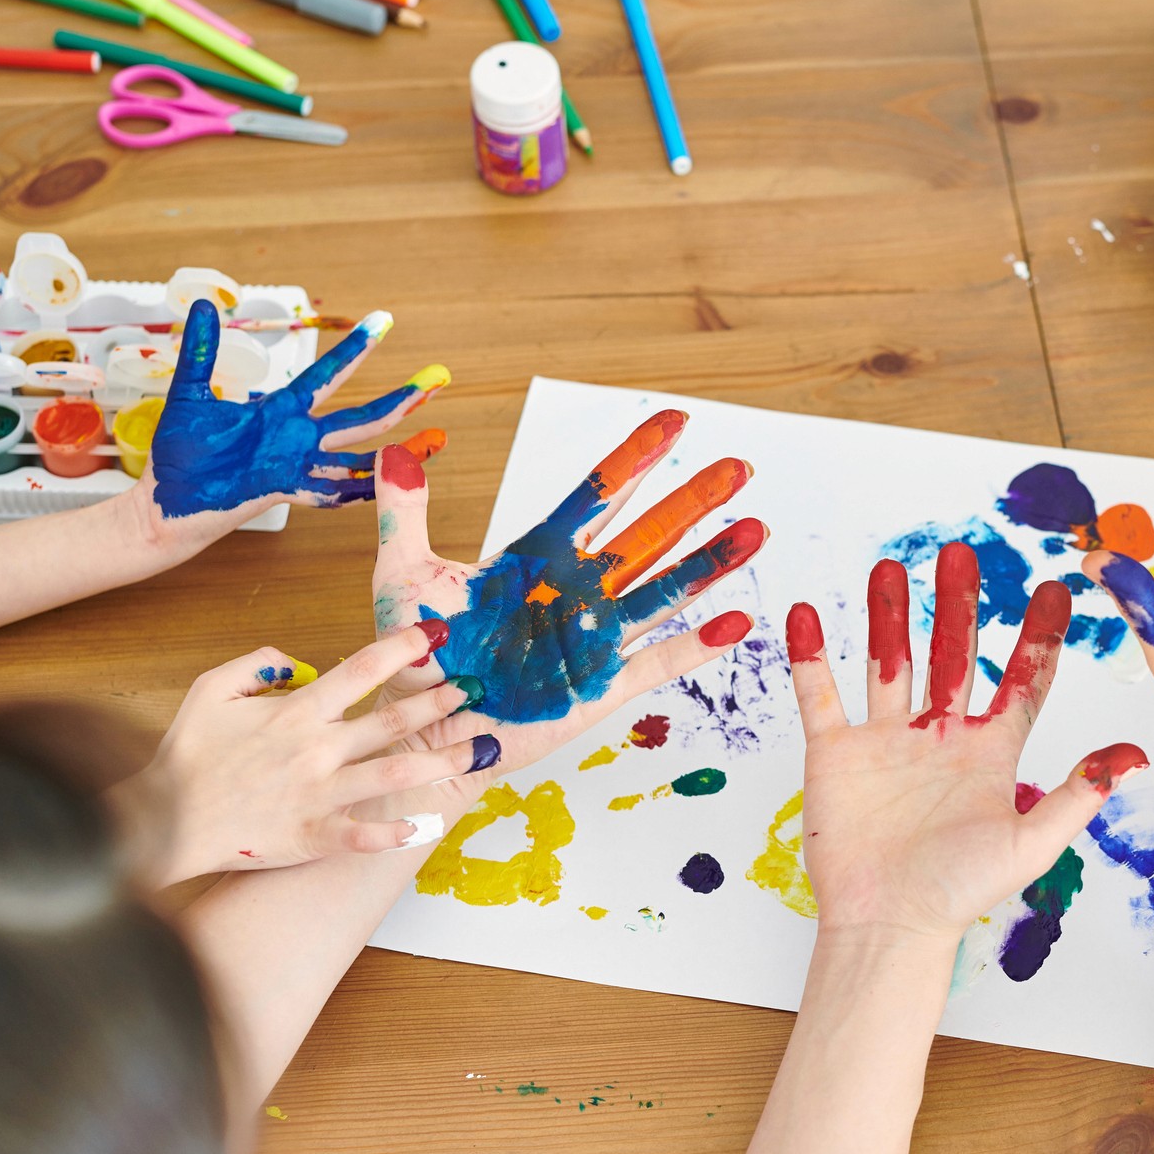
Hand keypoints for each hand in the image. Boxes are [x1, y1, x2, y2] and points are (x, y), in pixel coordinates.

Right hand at [117, 623, 500, 882]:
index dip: (402, 648)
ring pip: (393, 775)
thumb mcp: (209, 690)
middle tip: (472, 692)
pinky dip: (397, 832)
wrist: (160, 821)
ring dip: (441, 762)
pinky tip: (427, 823)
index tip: (436, 635)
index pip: (360, 670)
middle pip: (392, 722)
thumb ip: (256, 664)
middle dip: (439, 704)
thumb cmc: (185, 756)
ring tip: (478, 750)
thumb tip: (298, 661)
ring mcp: (317, 795)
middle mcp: (315, 750)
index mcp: (295, 712)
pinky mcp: (312, 836)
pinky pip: (364, 835)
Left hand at [141, 299, 448, 533]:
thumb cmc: (180, 454)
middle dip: (402, 399)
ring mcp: (294, 465)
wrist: (163, 502)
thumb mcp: (191, 393)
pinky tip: (389, 484)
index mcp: (281, 411)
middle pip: (362, 416)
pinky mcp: (282, 490)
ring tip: (437, 438)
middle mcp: (297, 438)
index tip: (383, 321)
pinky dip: (361, 489)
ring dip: (398, 447)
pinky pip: (331, 491)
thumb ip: (203, 352)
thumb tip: (201, 302)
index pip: (329, 374)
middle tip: (438, 378)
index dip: (357, 347)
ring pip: (359, 456)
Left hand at [369, 411, 764, 800]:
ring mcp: (594, 640)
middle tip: (738, 466)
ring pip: (665, 591)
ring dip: (710, 563)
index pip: (597, 496)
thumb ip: (407, 513)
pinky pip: (657, 662)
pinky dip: (696, 645)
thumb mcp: (404, 576)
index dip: (636, 459)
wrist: (416, 732)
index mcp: (538, 558)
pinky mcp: (599, 689)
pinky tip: (736, 623)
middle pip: (648, 535)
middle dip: (693, 501)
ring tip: (756, 531)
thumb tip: (397, 448)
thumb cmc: (413, 658)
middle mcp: (577, 592)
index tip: (674, 421)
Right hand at [786, 551, 1145, 942]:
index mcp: (989, 753)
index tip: (1055, 588)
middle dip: (957, 603)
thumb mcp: (1031, 843)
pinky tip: (808, 613)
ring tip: (891, 566)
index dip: (1037, 636)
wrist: (887, 927)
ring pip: (890, 661)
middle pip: (952, 653)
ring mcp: (886, 742)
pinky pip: (821, 695)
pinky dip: (811, 655)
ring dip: (889, 614)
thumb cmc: (960, 894)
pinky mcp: (835, 754)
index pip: (1020, 681)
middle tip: (961, 553)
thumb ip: (1078, 794)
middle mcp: (940, 738)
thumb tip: (1135, 755)